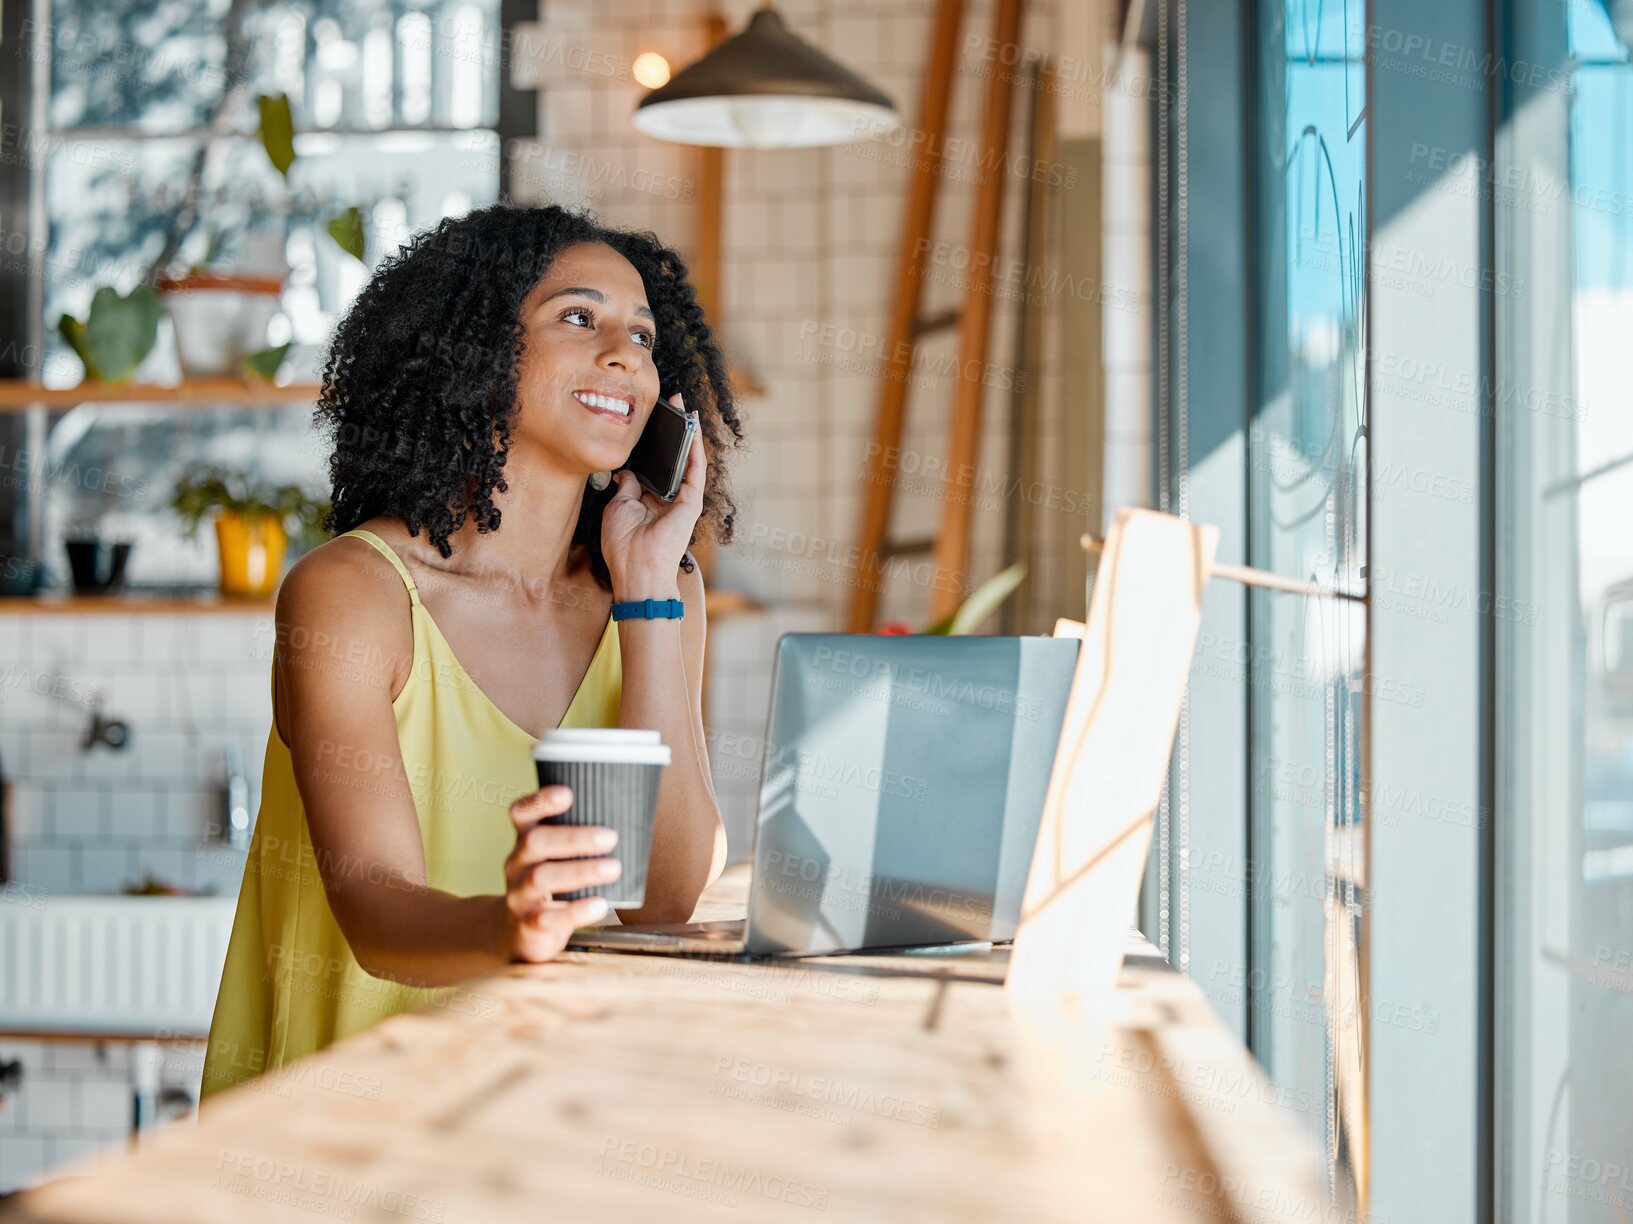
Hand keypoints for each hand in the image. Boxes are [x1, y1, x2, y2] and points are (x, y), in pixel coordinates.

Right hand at [501, 785, 620, 961]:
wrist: (519, 933)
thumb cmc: (551, 887)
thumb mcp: (555, 860)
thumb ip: (579, 842)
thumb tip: (632, 821)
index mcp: (525, 841)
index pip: (522, 813)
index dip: (540, 801)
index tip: (568, 793)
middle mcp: (517, 863)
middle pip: (536, 842)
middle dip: (574, 837)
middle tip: (611, 837)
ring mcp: (519, 894)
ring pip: (542, 877)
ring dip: (581, 871)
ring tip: (614, 868)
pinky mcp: (527, 924)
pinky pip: (548, 917)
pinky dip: (576, 911)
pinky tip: (600, 905)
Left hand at [601, 392, 706, 596]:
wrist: (636, 569)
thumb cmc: (624, 545)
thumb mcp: (617, 507)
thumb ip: (626, 487)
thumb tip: (627, 472)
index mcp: (650, 501)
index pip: (655, 467)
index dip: (654, 444)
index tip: (651, 420)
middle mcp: (669, 499)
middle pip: (674, 460)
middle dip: (674, 433)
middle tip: (672, 405)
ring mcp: (682, 501)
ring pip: (688, 461)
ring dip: (688, 434)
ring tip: (685, 408)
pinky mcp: (691, 502)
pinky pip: (696, 470)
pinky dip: (696, 448)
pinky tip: (693, 427)